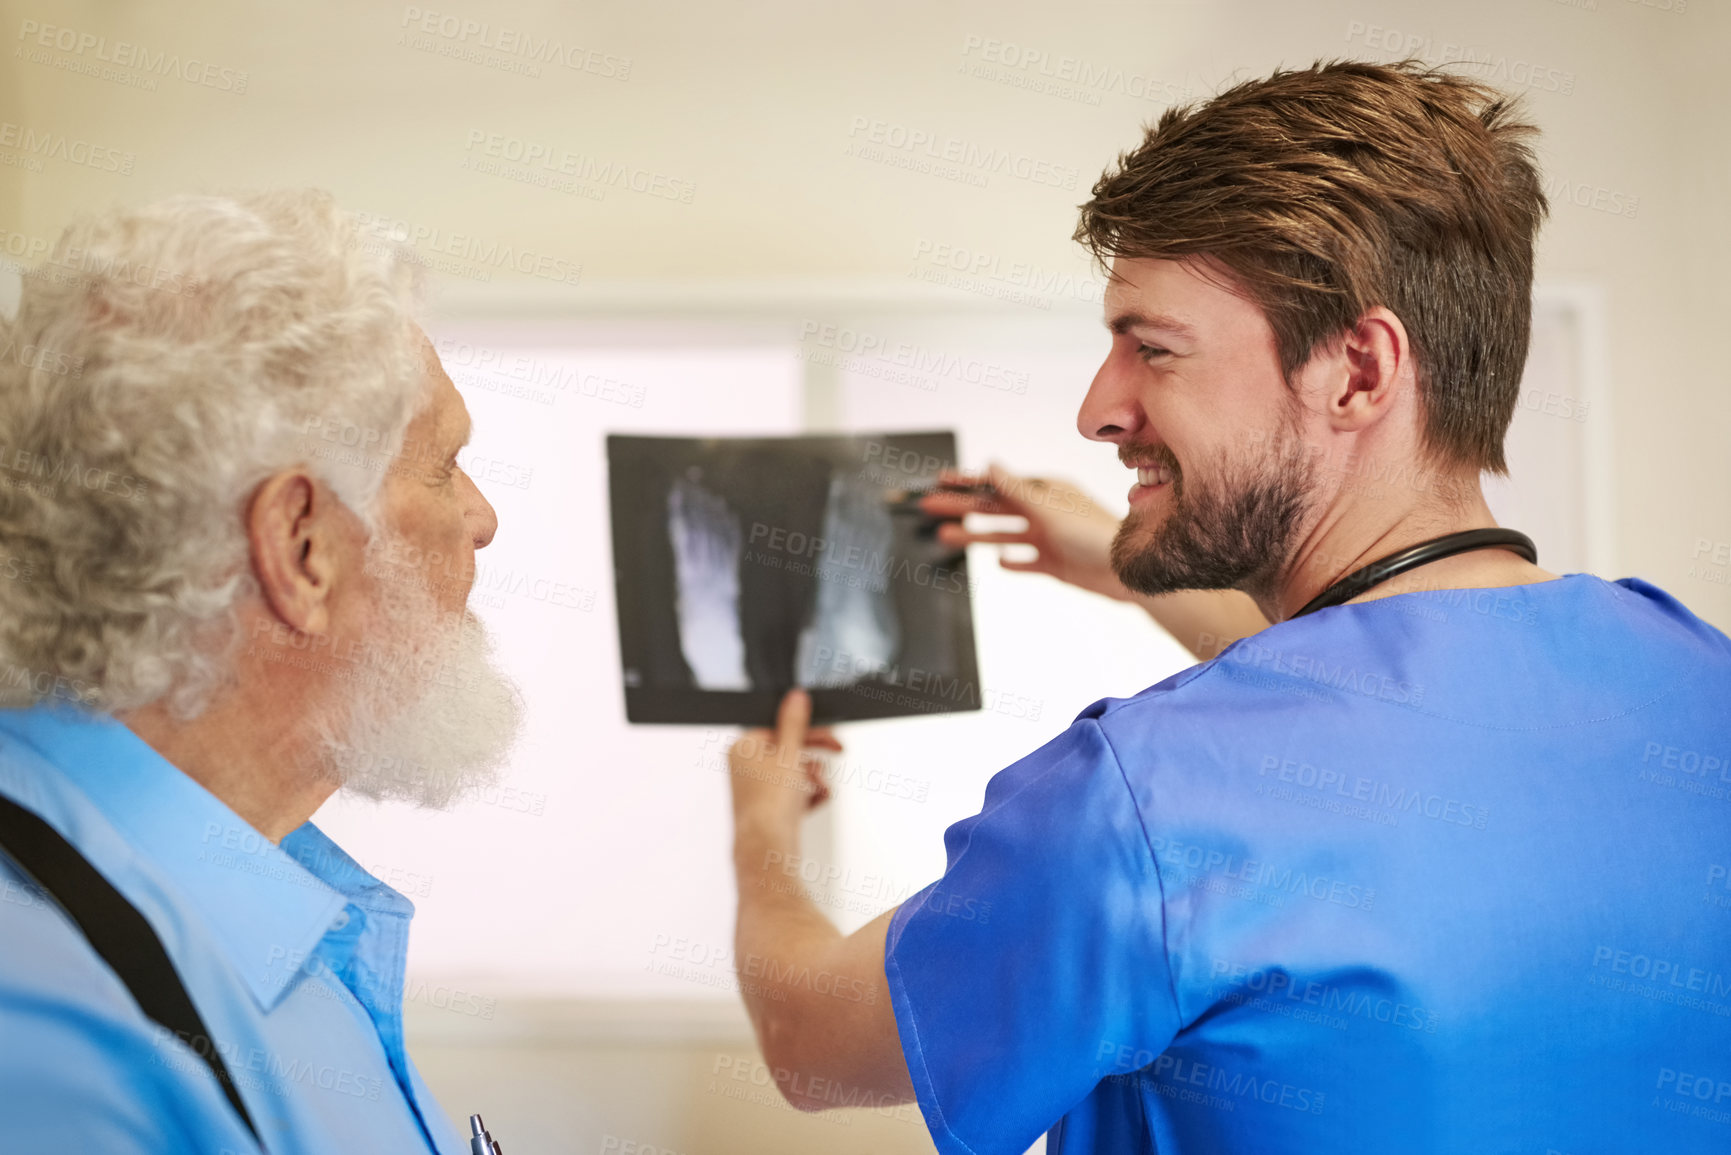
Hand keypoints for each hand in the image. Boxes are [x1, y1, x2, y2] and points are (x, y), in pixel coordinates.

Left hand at [729, 690, 841, 836]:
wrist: (768, 848)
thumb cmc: (769, 804)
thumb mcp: (788, 752)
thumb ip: (794, 722)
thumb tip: (796, 697)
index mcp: (743, 749)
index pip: (779, 727)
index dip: (807, 730)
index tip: (828, 734)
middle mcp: (746, 769)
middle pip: (789, 750)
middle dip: (814, 754)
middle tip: (836, 749)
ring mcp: (758, 791)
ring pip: (794, 773)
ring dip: (814, 776)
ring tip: (821, 785)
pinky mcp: (770, 810)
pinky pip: (795, 794)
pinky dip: (809, 794)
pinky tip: (819, 797)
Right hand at [918, 463, 1131, 601]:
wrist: (1127, 572)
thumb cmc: (1095, 534)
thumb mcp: (1049, 508)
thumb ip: (1017, 490)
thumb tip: (991, 465)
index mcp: (1045, 492)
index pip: (998, 484)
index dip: (969, 482)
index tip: (942, 480)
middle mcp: (1044, 513)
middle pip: (994, 509)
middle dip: (961, 508)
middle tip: (930, 506)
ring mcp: (1048, 539)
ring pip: (1003, 535)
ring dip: (975, 536)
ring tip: (945, 536)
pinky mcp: (1054, 564)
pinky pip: (1026, 562)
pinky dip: (1012, 563)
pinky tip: (1000, 562)